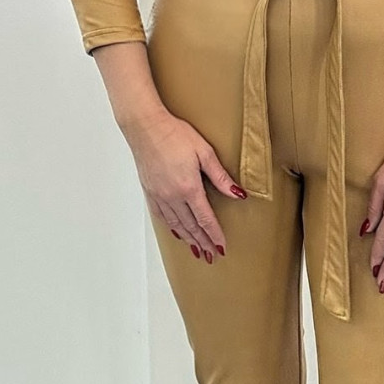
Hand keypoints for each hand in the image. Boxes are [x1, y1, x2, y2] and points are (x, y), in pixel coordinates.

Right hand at [127, 107, 246, 262]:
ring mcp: (159, 195)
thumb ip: (221, 176)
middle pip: (191, 226)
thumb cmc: (175, 134)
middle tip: (211, 256)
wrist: (145, 127)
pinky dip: (172, 227)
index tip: (221, 246)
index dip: (214, 235)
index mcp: (188, 188)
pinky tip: (177, 232)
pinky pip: (162, 216)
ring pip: (176, 224)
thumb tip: (238, 194)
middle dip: (203, 242)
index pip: (205, 219)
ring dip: (188, 239)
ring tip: (197, 250)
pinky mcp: (150, 191)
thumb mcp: (204, 152)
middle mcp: (172, 196)